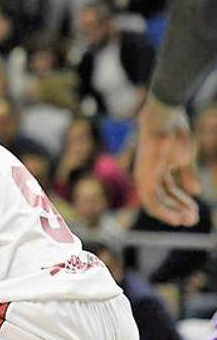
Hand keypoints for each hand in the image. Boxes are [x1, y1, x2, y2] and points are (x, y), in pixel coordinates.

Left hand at [133, 96, 200, 225]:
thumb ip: (187, 173)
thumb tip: (196, 191)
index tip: (195, 212)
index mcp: (158, 168)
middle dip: (178, 210)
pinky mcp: (143, 176)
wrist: (165, 119)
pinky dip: (164, 211)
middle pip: (162, 198)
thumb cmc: (175, 132)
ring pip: (154, 203)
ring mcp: (144, 175)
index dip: (182, 202)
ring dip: (172, 214)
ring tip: (188, 221)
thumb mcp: (185, 157)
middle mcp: (148, 174)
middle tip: (193, 220)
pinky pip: (151, 201)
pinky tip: (176, 218)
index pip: (168, 190)